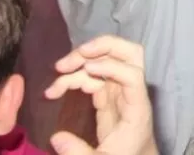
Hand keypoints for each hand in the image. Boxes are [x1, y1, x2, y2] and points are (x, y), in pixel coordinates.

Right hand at [44, 35, 156, 154]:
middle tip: (70, 59)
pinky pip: (95, 77)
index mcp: (138, 107)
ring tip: (58, 71)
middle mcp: (132, 92)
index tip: (87, 70)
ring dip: (84, 59)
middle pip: (129, 54)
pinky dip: (77, 76)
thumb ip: (79, 152)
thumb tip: (55, 138)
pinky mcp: (109, 97)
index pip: (133, 76)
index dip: (112, 68)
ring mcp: (121, 92)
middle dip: (101, 48)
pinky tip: (58, 87)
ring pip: (109, 61)